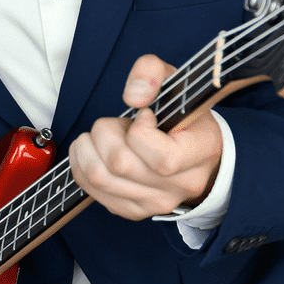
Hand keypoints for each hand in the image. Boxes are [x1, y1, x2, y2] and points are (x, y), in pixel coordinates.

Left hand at [69, 54, 223, 219]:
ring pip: (100, 178)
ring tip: (101, 135)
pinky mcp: (133, 210)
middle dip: (106, 132)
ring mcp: (156, 203)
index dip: (141, 131)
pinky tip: (93, 150)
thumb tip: (133, 96)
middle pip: (120, 164)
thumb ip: (153, 72)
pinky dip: (82, 164)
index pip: (163, 158)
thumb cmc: (183, 117)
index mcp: (200, 153)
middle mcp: (180, 185)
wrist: (194, 154)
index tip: (145, 116)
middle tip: (115, 123)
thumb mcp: (175, 82)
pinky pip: (91, 189)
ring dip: (89, 148)